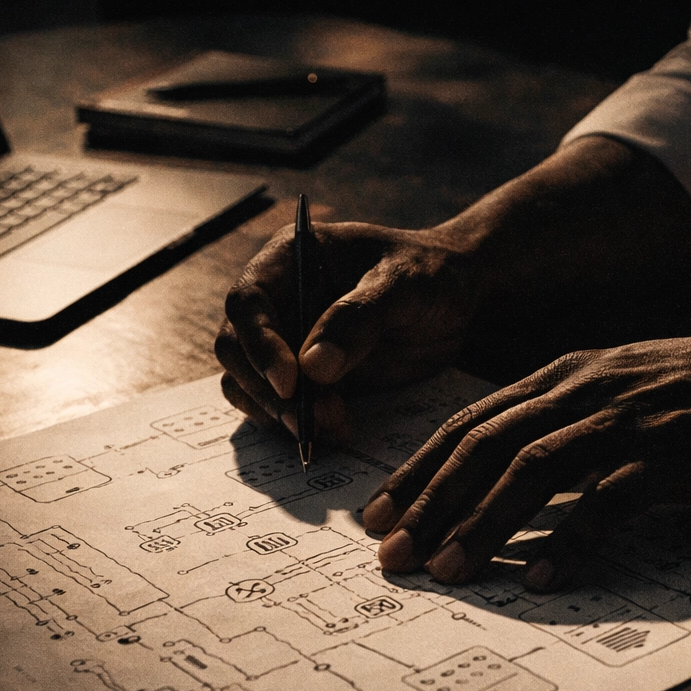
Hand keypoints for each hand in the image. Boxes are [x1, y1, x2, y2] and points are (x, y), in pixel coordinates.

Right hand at [215, 219, 482, 440]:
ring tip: (331, 428)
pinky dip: (296, 426)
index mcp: (289, 258)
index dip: (259, 344)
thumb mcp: (403, 285)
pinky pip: (276, 407)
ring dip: (279, 414)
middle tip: (308, 420)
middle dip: (267, 390)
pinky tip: (333, 433)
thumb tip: (312, 368)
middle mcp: (276, 299)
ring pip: (247, 383)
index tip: (291, 384)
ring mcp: (284, 340)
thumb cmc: (429, 274)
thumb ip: (359, 318)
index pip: (247, 301)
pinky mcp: (301, 377)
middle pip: (236, 349)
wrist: (454, 299)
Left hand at [362, 326, 690, 590]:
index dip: (417, 470)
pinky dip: (569, 541)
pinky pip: (609, 502)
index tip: (376, 515)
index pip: (470, 423)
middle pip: (485, 447)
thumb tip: (504, 473)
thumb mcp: (623, 386)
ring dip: (481, 523)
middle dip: (428, 503)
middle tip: (389, 555)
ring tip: (444, 571)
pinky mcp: (674, 455)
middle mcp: (586, 391)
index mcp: (566, 375)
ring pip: (532, 471)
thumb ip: (565, 420)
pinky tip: (539, 578)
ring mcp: (629, 421)